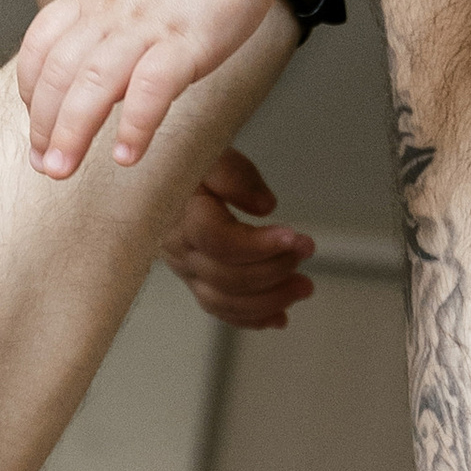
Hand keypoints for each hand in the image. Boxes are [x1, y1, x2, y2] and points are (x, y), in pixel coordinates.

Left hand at [16, 0, 277, 178]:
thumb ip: (104, 10)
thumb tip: (95, 53)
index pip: (39, 47)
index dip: (30, 89)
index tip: (35, 121)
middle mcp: (109, 13)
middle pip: (57, 73)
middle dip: (43, 124)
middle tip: (41, 163)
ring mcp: (145, 27)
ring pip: (93, 84)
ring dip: (72, 132)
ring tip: (61, 169)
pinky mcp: (185, 41)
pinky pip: (151, 89)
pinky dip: (135, 126)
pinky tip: (126, 155)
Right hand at [161, 146, 314, 330]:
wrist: (163, 174)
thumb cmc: (190, 161)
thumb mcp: (210, 152)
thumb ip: (234, 175)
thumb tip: (265, 207)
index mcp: (182, 216)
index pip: (219, 242)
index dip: (260, 246)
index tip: (296, 236)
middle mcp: (179, 250)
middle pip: (227, 277)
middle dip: (275, 269)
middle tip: (308, 250)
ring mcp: (185, 270)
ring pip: (224, 301)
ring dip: (269, 300)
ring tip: (304, 287)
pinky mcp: (194, 281)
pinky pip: (220, 309)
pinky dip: (251, 318)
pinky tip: (279, 317)